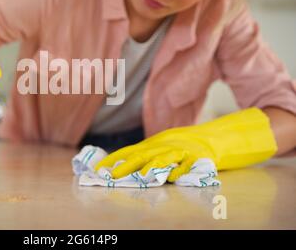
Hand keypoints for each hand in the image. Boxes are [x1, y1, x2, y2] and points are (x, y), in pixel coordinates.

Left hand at [95, 108, 277, 180]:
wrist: (215, 136)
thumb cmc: (183, 143)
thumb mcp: (162, 144)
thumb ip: (145, 153)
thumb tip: (121, 162)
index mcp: (154, 142)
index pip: (130, 150)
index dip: (114, 158)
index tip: (98, 168)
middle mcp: (165, 145)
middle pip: (143, 155)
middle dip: (126, 166)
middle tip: (112, 176)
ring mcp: (181, 151)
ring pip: (164, 159)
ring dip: (151, 168)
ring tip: (141, 177)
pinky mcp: (198, 158)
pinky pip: (188, 166)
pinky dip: (180, 172)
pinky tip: (173, 179)